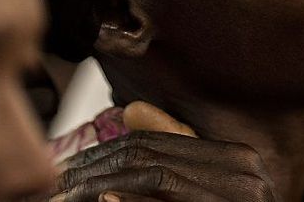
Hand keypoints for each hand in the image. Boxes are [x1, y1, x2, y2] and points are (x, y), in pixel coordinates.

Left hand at [49, 102, 276, 201]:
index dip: (110, 151)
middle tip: (60, 181)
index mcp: (237, 158)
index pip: (159, 144)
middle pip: (152, 158)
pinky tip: (107, 199)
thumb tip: (131, 109)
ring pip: (155, 178)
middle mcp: (243, 174)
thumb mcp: (210, 184)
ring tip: (69, 192)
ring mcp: (235, 199)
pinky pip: (170, 200)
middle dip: (100, 169)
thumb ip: (177, 149)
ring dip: (105, 184)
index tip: (72, 165)